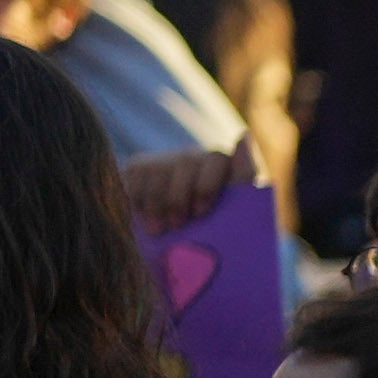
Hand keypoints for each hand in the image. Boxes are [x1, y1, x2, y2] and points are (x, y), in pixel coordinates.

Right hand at [105, 143, 263, 241]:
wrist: (191, 242)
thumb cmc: (220, 225)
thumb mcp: (239, 208)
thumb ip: (245, 173)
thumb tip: (244, 135)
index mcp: (222, 164)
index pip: (215, 160)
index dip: (206, 186)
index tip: (201, 214)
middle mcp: (193, 156)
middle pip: (184, 164)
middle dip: (178, 198)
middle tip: (176, 226)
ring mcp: (165, 160)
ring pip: (156, 171)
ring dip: (155, 204)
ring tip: (158, 231)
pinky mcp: (139, 167)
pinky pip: (132, 178)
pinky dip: (136, 201)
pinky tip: (144, 221)